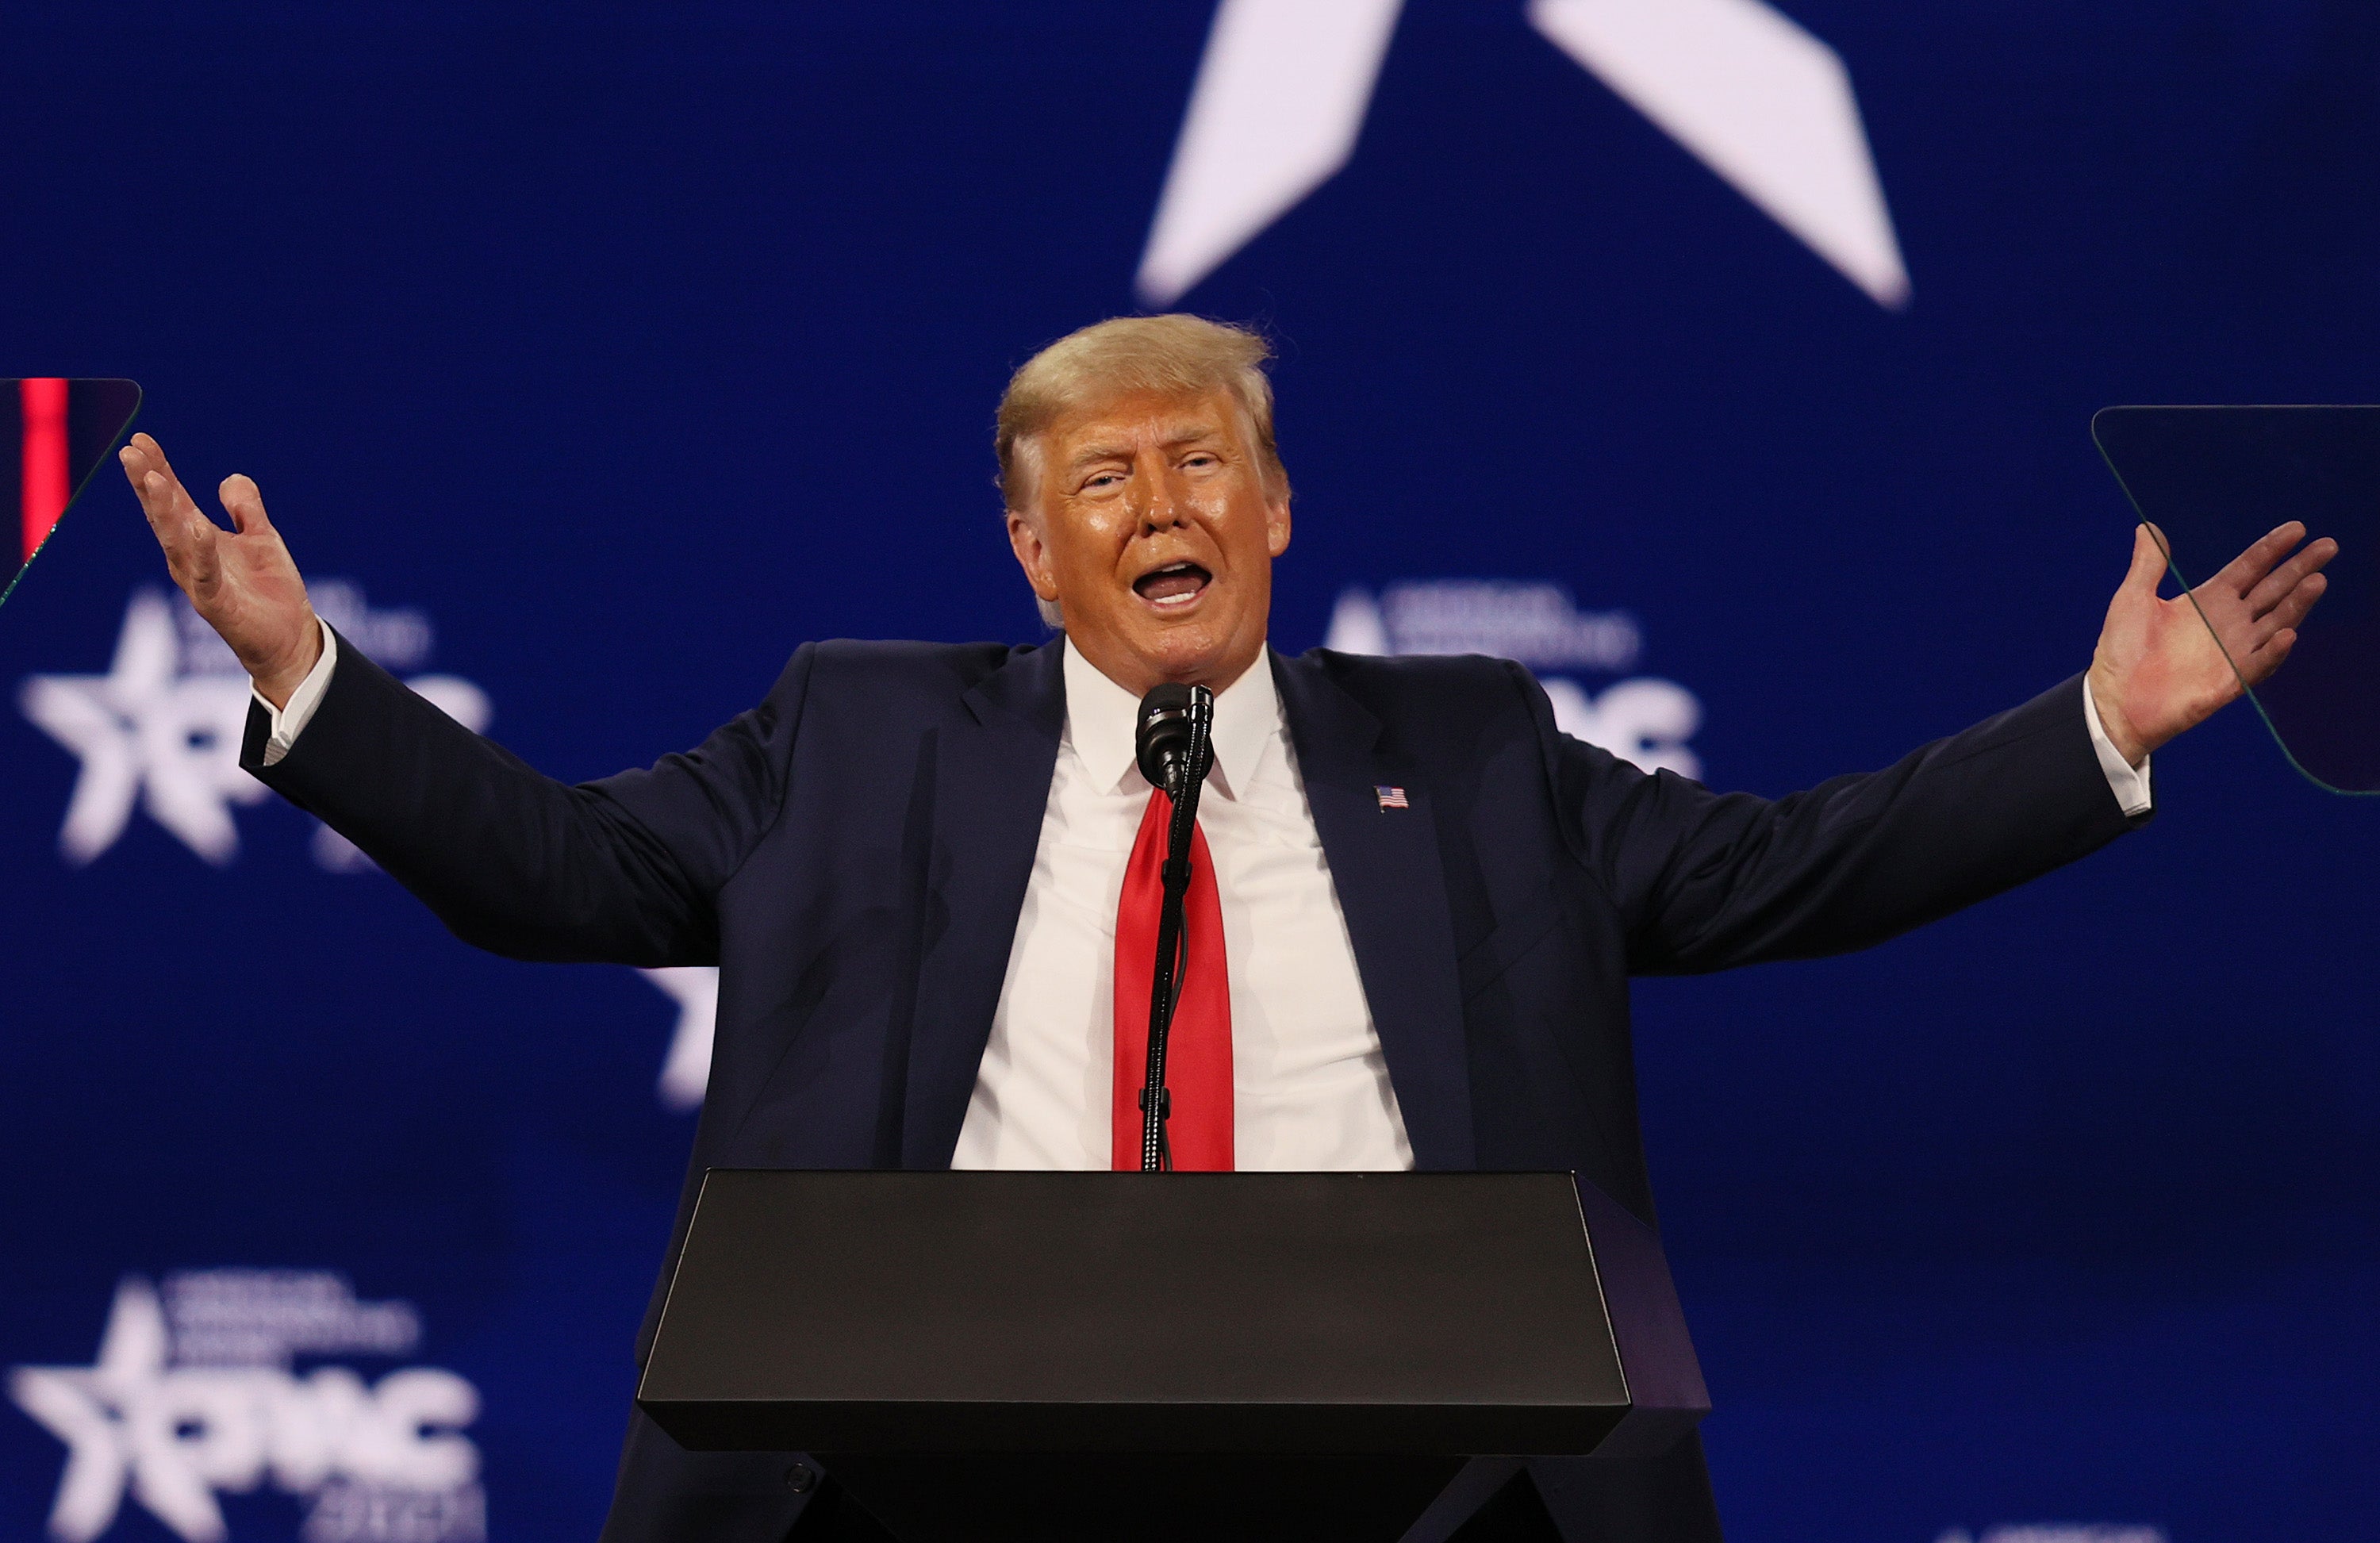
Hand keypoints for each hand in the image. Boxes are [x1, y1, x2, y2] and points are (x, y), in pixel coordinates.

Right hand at [120, 433, 321, 708]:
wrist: (290, 639)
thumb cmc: (269, 591)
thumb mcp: (261, 539)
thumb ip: (246, 509)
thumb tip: (229, 478)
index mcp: (199, 540)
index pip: (174, 499)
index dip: (158, 469)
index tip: (141, 439)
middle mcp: (190, 559)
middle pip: (164, 515)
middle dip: (147, 484)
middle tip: (131, 452)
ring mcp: (199, 582)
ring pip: (175, 541)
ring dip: (163, 510)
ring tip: (153, 479)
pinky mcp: (217, 604)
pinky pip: (205, 574)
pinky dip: (200, 550)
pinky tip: (197, 526)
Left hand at [2086, 520, 2335, 765]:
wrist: (2113, 698)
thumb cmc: (2121, 650)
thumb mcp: (2133, 599)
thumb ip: (2148, 564)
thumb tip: (2146, 527)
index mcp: (2209, 599)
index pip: (2250, 567)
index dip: (2273, 548)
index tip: (2298, 528)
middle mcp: (2229, 622)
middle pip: (2273, 589)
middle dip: (2300, 568)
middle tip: (2328, 546)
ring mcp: (2233, 650)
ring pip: (2276, 622)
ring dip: (2297, 604)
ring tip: (2317, 581)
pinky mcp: (2230, 680)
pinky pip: (2259, 663)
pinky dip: (2274, 651)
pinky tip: (2287, 634)